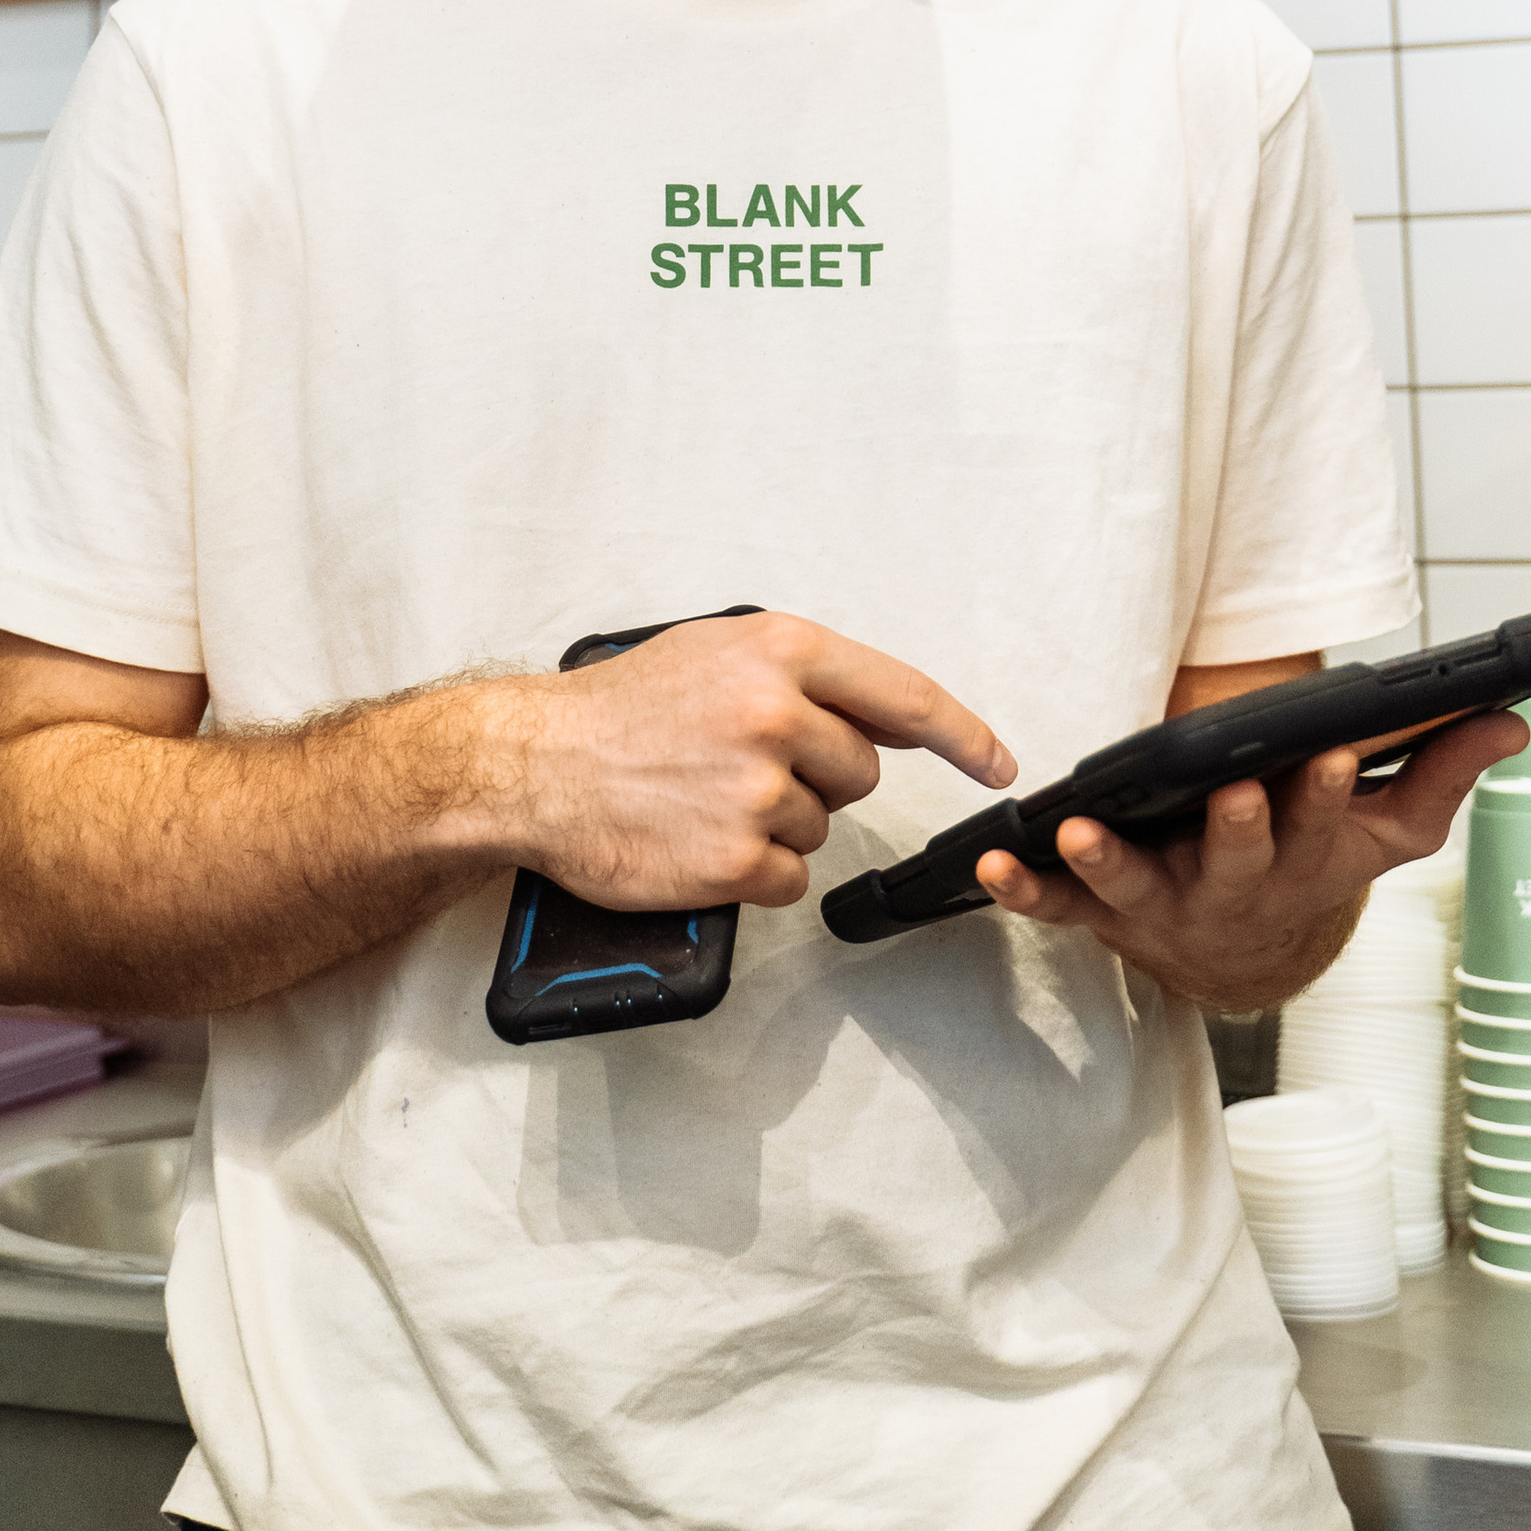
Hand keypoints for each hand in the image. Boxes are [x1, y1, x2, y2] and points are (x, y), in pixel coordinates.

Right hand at [473, 612, 1016, 911]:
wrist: (535, 764)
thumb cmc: (619, 710)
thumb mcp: (715, 653)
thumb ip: (801, 676)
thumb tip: (875, 718)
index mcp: (781, 654)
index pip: (905, 697)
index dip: (964, 735)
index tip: (996, 762)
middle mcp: (777, 716)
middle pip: (860, 774)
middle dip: (818, 779)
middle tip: (740, 767)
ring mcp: (758, 790)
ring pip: (820, 827)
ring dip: (776, 824)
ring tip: (703, 797)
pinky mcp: (736, 859)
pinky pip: (789, 878)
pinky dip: (755, 871)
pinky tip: (700, 838)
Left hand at [972, 710, 1526, 1008]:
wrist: (1257, 961)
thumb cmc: (1322, 870)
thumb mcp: (1391, 831)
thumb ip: (1443, 771)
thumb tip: (1514, 720)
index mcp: (1309, 862)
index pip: (1326, 825)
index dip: (1326, 795)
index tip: (1325, 758)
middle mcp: (1238, 891)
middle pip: (1241, 861)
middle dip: (1241, 830)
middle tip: (1234, 795)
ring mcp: (1169, 908)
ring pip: (1139, 890)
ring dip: (1109, 863)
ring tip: (1078, 832)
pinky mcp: (1108, 918)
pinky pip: (1062, 911)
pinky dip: (1027, 892)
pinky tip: (993, 867)